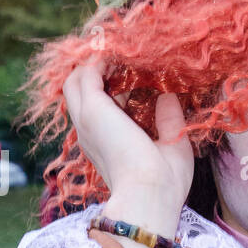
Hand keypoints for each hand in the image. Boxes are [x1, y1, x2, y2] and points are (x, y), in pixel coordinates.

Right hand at [62, 62, 193, 243]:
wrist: (149, 196)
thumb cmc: (164, 184)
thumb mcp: (172, 146)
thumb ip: (168, 120)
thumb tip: (169, 96)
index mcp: (105, 146)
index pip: (95, 111)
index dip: (107, 90)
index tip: (129, 76)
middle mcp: (91, 133)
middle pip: (77, 91)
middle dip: (94, 72)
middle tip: (120, 58)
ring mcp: (88, 120)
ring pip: (75, 80)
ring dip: (94, 63)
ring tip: (118, 51)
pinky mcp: (93, 109)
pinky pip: (87, 73)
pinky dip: (100, 59)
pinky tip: (120, 52)